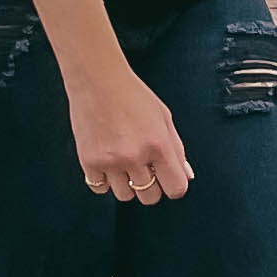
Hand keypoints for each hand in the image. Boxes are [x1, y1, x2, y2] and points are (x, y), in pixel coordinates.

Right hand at [68, 59, 193, 208]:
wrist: (97, 79)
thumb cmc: (132, 95)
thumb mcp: (163, 117)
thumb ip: (177, 149)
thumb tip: (186, 176)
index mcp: (159, 144)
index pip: (176, 188)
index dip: (173, 185)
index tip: (166, 178)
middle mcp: (136, 156)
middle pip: (150, 197)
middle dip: (150, 186)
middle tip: (143, 168)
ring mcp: (111, 161)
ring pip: (125, 196)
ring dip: (126, 184)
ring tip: (122, 161)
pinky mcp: (89, 161)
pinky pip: (100, 188)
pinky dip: (104, 180)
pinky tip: (106, 161)